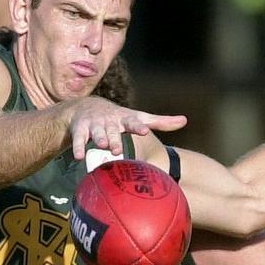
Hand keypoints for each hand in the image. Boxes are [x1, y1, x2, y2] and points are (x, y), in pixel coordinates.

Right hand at [69, 97, 186, 159]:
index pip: (133, 122)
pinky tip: (80, 157)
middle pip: (113, 131)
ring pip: (96, 133)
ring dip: (98, 139)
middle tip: (118, 148)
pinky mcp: (80, 129)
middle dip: (115, 138)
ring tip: (101, 145)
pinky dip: (78, 147)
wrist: (86, 107)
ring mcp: (94, 124)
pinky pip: (78, 139)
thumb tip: (185, 121)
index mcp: (125, 118)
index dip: (138, 126)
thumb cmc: (118, 117)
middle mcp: (109, 120)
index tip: (144, 131)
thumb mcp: (138, 117)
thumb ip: (160, 122)